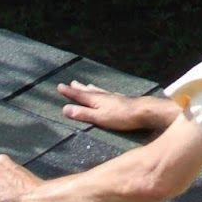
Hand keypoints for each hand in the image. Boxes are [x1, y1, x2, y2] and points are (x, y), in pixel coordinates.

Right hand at [57, 80, 177, 131]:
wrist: (142, 111)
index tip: (59, 86)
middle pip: (87, 91)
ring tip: (85, 85)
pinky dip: (101, 91)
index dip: (68, 92)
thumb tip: (65, 109)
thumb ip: (82, 113)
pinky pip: (106, 93)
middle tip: (71, 83)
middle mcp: (103, 96)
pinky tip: (105, 92)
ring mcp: (112, 97)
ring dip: (89, 88)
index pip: (78, 95)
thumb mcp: (98, 118)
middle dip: (78, 88)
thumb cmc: (120, 117)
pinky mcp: (120, 100)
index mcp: (95, 100)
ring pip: (97, 91)